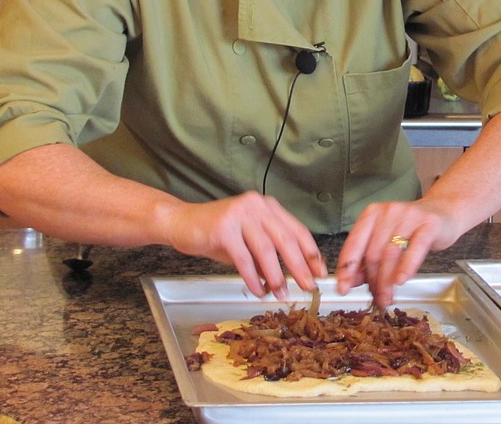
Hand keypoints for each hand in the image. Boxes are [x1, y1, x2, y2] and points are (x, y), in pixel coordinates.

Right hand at [158, 191, 325, 298]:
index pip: (297, 230)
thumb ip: (269, 252)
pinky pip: (243, 259)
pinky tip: (257, 291)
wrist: (181, 222)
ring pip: (266, 251)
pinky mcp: (223, 228)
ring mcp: (240, 215)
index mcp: (268, 207)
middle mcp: (257, 206)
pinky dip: (252, 278)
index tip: (320, 272)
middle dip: (300, 267)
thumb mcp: (248, 240)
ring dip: (276, 276)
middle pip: (286, 240)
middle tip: (309, 287)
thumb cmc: (217, 233)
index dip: (311, 252)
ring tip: (281, 293)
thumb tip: (294, 276)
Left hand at [334, 199, 461, 308]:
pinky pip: (414, 249)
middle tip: (376, 299)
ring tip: (387, 298)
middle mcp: (387, 212)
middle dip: (372, 281)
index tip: (343, 289)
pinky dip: (406, 267)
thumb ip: (367, 257)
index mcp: (371, 214)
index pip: (353, 244)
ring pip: (390, 254)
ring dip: (387, 281)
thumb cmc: (411, 229)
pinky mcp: (428, 225)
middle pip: (373, 253)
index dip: (347, 269)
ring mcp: (408, 216)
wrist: (443, 212)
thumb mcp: (385, 239)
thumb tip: (352, 282)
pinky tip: (401, 281)